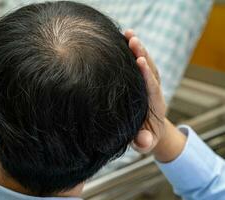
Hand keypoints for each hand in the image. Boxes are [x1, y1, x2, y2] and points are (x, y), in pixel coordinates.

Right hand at [124, 30, 165, 152]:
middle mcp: (153, 91)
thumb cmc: (145, 137)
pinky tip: (123, 39)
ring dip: (138, 48)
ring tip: (128, 33)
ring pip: (146, 63)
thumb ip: (143, 142)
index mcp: (155, 105)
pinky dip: (133, 51)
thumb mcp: (144, 143)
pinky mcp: (143, 79)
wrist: (151, 130)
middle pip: (150, 70)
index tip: (140, 62)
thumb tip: (143, 141)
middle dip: (142, 54)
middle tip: (133, 40)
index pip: (151, 87)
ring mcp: (149, 83)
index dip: (146, 75)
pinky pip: (139, 63)